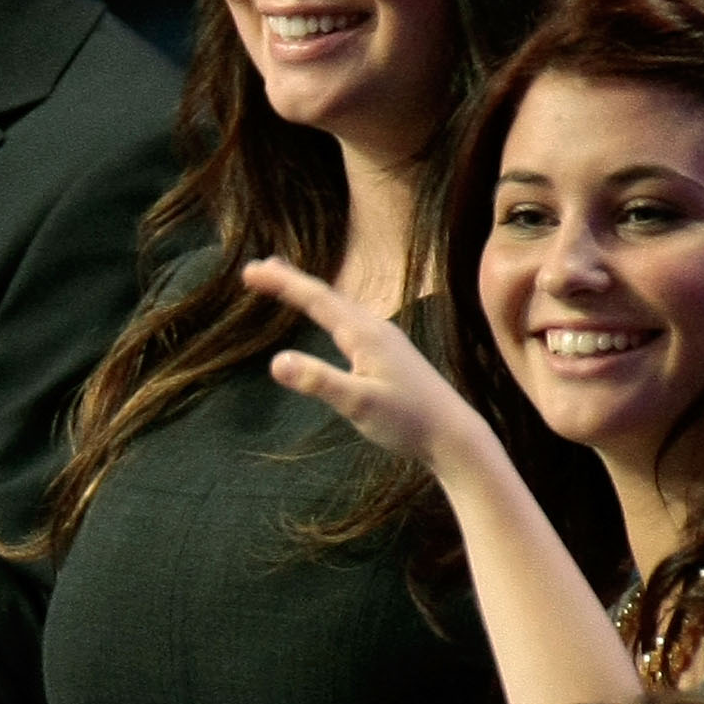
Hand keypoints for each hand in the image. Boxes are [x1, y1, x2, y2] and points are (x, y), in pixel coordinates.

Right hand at [240, 257, 491, 474]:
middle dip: (291, 281)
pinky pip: (349, 322)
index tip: (249, 272)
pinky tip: (331, 320)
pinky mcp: (390, 356)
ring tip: (288, 285)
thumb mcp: (357, 403)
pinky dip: (328, 312)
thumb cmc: (408, 420)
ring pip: (340, 307)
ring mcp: (385, 341)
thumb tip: (275, 361)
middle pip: (327, 296)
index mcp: (365, 334)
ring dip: (310, 294)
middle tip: (259, 268)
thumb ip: (317, 380)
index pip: (316, 300)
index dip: (282, 284)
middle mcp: (375, 329)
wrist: (454, 435)